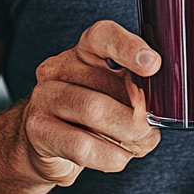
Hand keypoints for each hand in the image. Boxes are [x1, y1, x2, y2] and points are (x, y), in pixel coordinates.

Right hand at [20, 21, 160, 187]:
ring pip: (93, 110)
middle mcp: (61, 67)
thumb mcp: (118, 97)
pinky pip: (81, 144)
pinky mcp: (37, 129)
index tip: (153, 64)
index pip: (104, 36)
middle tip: (150, 130)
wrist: (45, 143)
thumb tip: (155, 114)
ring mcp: (45, 97)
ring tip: (137, 144)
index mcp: (86, 50)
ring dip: (126, 133)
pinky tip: (118, 157)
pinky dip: (109, 155)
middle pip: (107, 84)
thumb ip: (137, 95)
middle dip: (138, 113)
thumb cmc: (92, 116)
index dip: (129, 47)